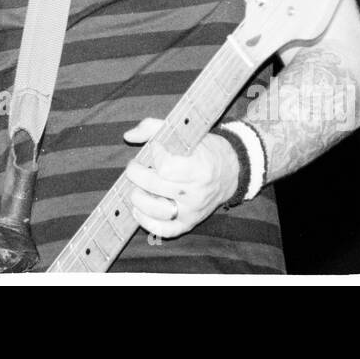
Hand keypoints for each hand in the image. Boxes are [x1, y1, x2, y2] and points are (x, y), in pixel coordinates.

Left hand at [122, 118, 240, 238]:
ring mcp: (192, 210)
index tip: (154, 147)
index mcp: (199, 168)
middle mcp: (196, 192)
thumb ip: (154, 128)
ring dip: (138, 199)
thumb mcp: (187, 133)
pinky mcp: (189, 223)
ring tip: (136, 187)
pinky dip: (147, 222)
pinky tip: (137, 209)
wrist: (231, 172)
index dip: (154, 155)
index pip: (165, 167)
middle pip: (156, 186)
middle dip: (136, 174)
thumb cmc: (206, 149)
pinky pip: (164, 230)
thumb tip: (128, 136)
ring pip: (157, 211)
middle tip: (134, 166)